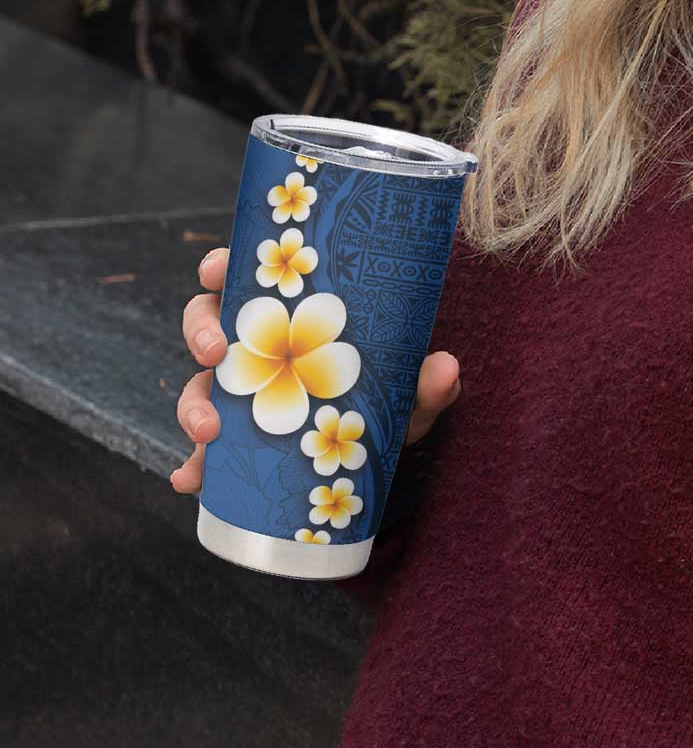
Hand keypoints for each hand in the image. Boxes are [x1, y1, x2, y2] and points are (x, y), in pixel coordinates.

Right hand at [169, 246, 461, 492]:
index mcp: (292, 315)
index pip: (247, 278)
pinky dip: (194, 466)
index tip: (216, 270)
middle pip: (208, 324)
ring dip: (193, 404)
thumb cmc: (392, 400)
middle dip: (201, 334)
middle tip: (215, 352)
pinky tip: (191, 480)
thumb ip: (428, 383)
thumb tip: (446, 368)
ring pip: (201, 385)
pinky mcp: (240, 442)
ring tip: (208, 431)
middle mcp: (261, 348)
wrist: (384, 451)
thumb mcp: (410, 392)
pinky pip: (206, 451)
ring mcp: (246, 394)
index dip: (221, 267)